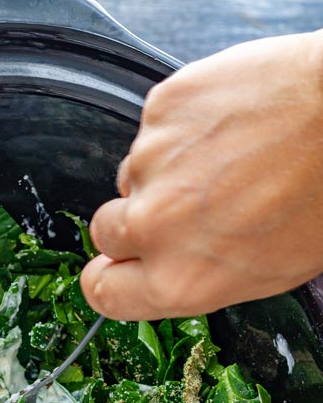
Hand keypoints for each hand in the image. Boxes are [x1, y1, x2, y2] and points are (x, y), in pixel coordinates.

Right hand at [80, 32, 322, 320]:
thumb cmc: (322, 199)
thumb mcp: (264, 273)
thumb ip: (195, 276)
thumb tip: (165, 269)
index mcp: (177, 280)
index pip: (101, 293)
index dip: (110, 278)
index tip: (118, 268)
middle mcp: (153, 227)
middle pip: (106, 231)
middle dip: (135, 221)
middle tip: (183, 207)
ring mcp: (152, 163)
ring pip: (133, 174)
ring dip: (165, 171)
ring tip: (224, 160)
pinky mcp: (161, 109)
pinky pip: (155, 126)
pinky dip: (182, 126)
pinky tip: (227, 126)